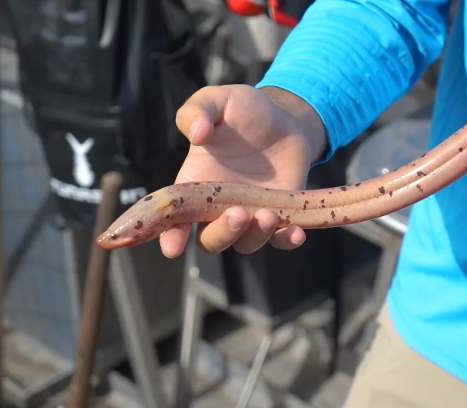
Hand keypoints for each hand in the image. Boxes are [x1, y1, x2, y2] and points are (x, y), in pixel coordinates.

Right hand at [158, 84, 326, 257]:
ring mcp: (250, 215)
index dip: (170, 236)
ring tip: (269, 214)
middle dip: (222, 234)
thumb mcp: (218, 100)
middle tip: (239, 213)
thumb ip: (196, 111)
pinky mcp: (280, 217)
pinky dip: (287, 242)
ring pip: (245, 244)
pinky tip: (296, 232)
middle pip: (210, 240)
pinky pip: (280, 241)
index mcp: (195, 185)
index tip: (172, 249)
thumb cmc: (244, 110)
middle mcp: (218, 207)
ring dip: (255, 236)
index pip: (175, 219)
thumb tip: (197, 134)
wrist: (285, 119)